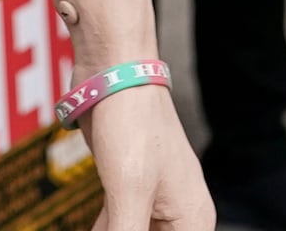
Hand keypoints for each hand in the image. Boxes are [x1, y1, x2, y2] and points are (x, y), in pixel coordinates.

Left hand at [58, 0, 214, 230]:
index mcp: (193, 222)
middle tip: (107, 226)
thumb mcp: (128, 197)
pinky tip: (91, 226)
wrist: (113, 70)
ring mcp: (150, 203)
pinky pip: (112, 228)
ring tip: (102, 223)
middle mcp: (178, 216)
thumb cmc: (131, 126)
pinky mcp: (125, 191)